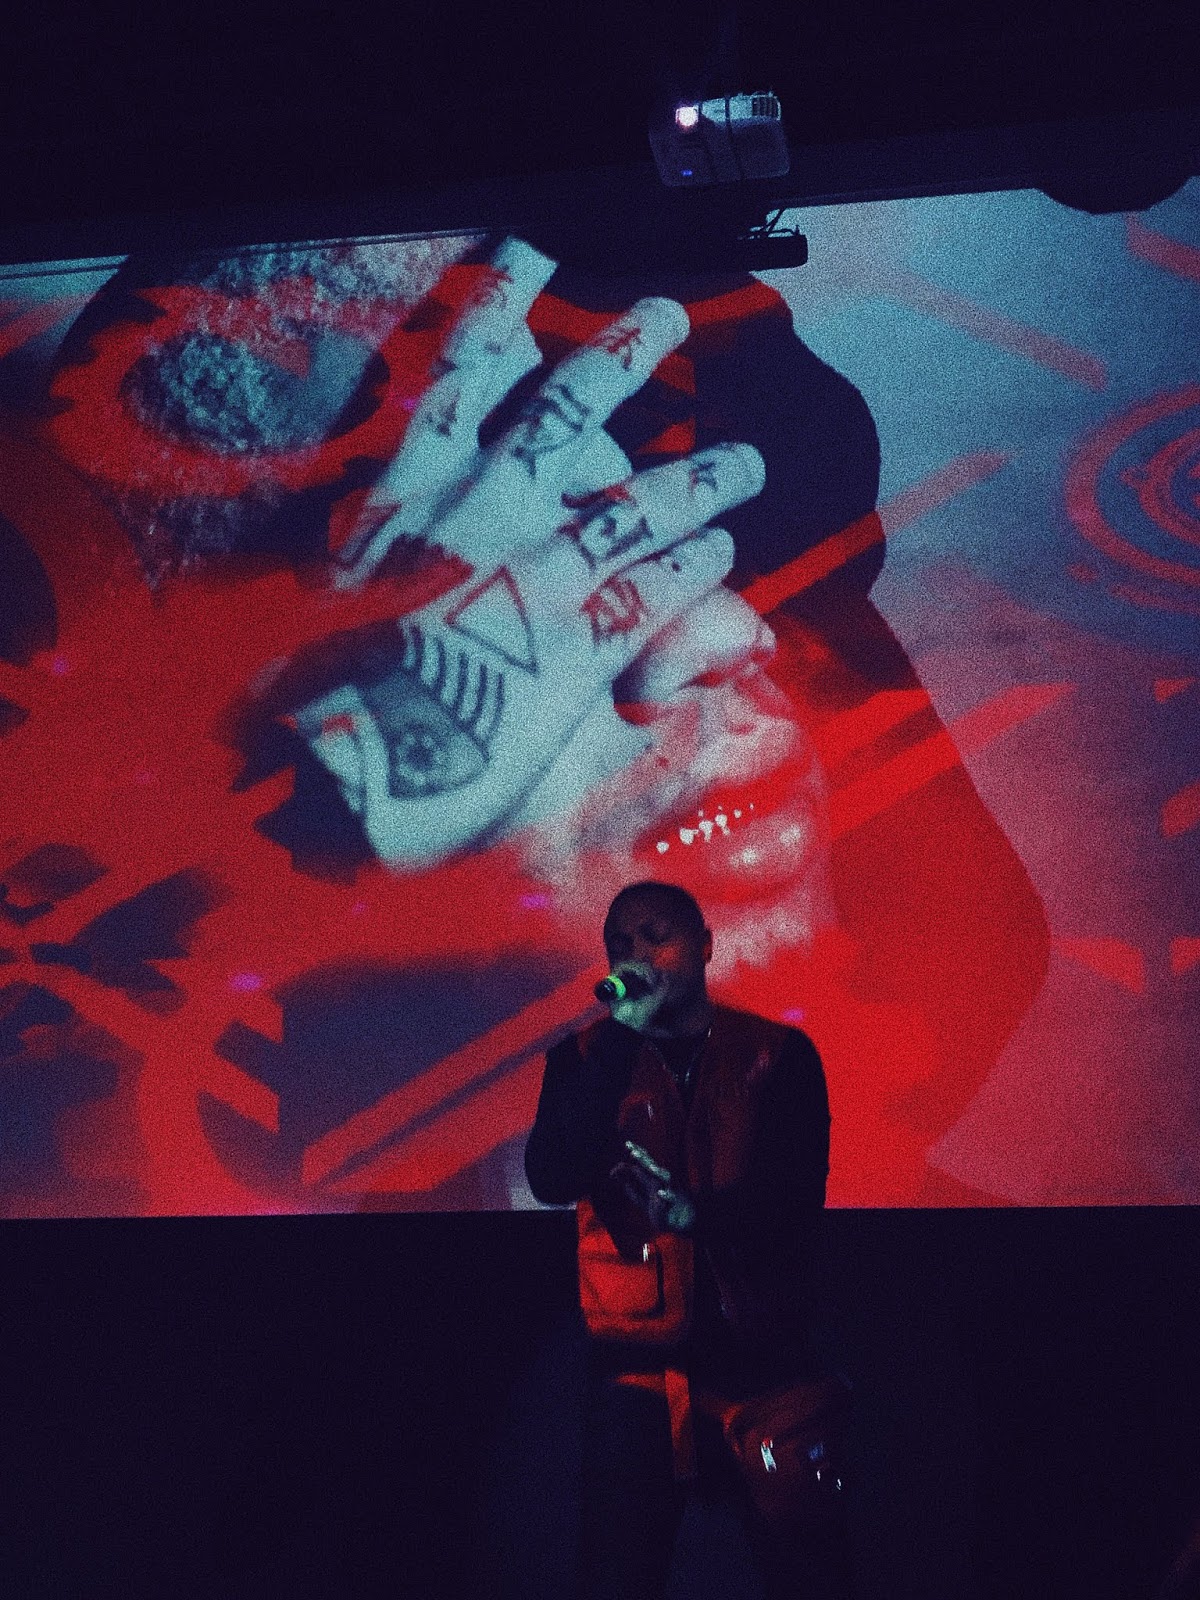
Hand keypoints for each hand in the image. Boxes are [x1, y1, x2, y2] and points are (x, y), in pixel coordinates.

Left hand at [294, 240, 766, 867]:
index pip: (674, 589)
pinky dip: (489, 321)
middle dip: (705, 481)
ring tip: (663, 315)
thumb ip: (636, 750)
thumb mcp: (560, 801)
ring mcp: (469, 514)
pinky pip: (450, 387)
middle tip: (748, 462)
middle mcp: (541, 564)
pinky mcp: (398, 485)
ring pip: (564, 415)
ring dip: (622, 361)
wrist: (302, 782)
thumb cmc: (429, 804)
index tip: (725, 556)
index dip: (709, 570)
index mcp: (585, 646)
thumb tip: (695, 706)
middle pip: (645, 501)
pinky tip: (519, 264)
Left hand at [610, 1140, 695, 1233]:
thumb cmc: (664, 1210)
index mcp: (651, 1182)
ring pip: (665, 1177)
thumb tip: (620, 1181)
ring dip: (658, 1172)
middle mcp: (661, 1183)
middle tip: (633, 1150)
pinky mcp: (678, 1202)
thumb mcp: (644, 1202)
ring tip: (651, 1167)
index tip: (620, 1157)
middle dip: (643, 1158)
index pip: (640, 1167)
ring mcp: (671, 1190)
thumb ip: (633, 1193)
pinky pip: (673, 1197)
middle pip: (651, 1166)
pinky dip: (667, 1195)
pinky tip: (661, 1194)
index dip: (629, 1163)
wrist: (684, 1223)